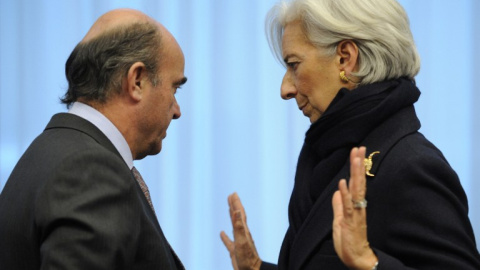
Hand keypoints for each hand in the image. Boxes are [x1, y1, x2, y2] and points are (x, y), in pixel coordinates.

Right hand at [220, 193, 261, 269]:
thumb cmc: (247, 258)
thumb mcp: (242, 241)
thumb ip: (239, 226)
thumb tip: (237, 211)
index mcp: (243, 230)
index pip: (239, 213)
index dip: (236, 203)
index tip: (233, 194)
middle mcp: (242, 234)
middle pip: (237, 216)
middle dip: (234, 206)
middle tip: (231, 196)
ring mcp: (239, 242)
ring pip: (234, 226)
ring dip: (231, 216)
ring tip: (229, 209)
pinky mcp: (235, 250)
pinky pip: (229, 241)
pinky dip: (225, 236)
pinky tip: (222, 233)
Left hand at [332, 147, 377, 269]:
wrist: (356, 260)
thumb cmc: (349, 242)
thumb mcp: (339, 220)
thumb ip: (339, 206)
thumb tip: (337, 191)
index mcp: (355, 205)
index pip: (356, 182)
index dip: (356, 167)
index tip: (357, 152)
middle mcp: (357, 207)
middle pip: (359, 182)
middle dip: (358, 164)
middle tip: (360, 148)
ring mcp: (355, 214)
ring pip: (356, 190)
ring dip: (355, 173)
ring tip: (355, 157)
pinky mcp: (351, 223)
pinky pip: (348, 206)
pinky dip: (345, 194)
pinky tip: (343, 182)